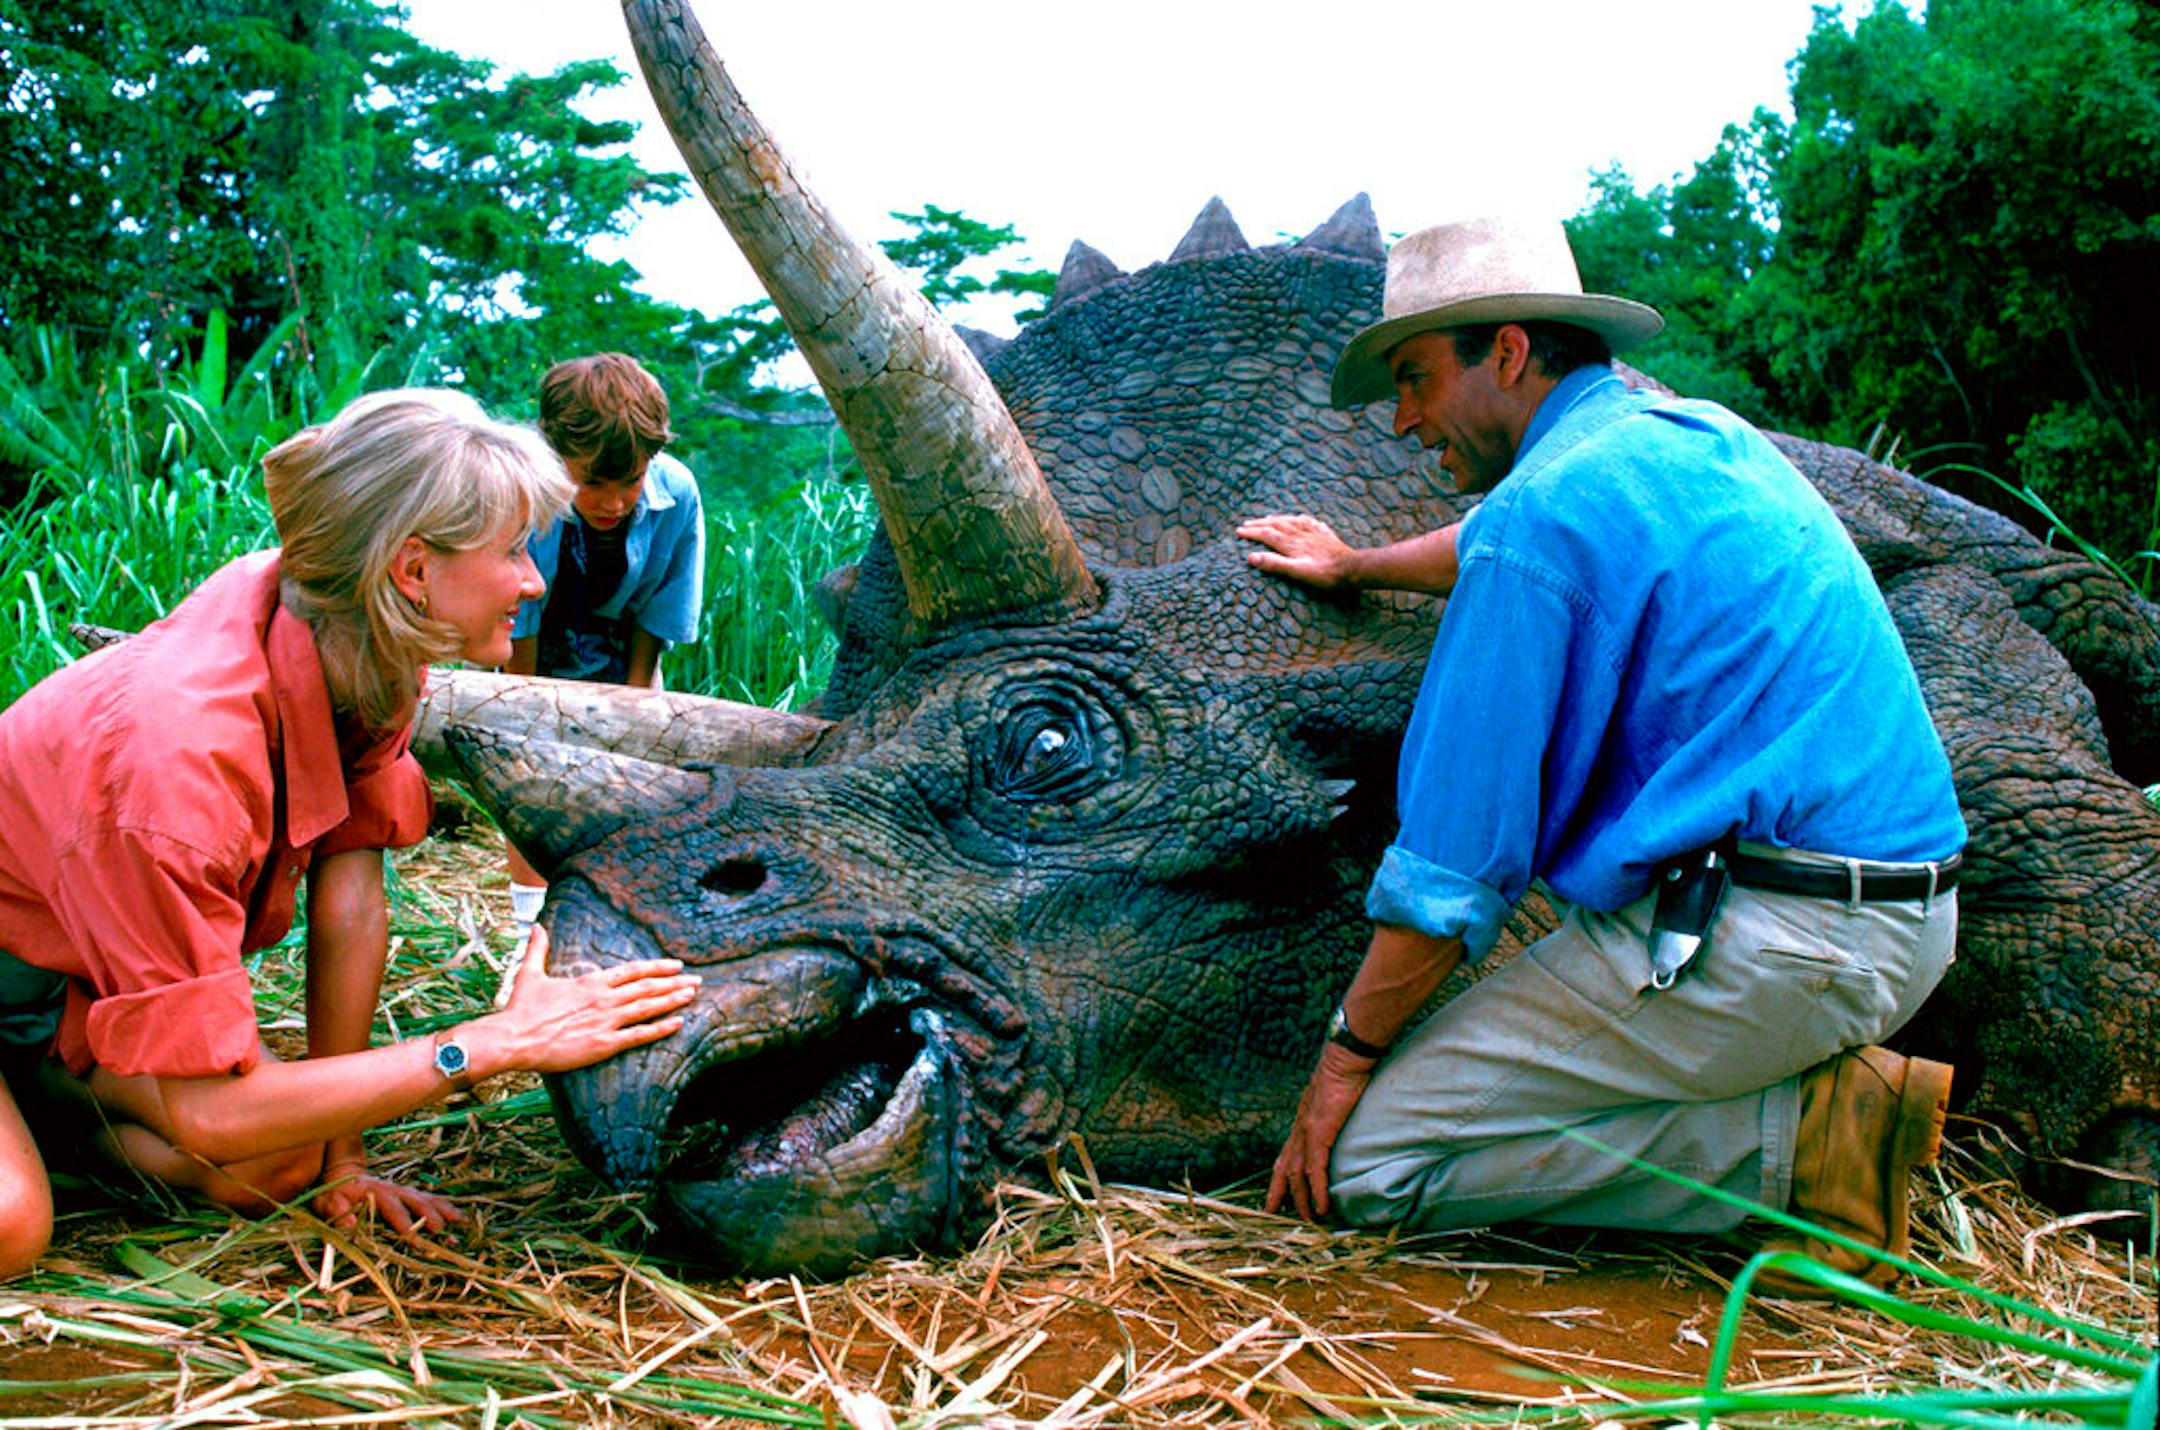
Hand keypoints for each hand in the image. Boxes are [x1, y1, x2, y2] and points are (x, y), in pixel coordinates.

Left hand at [314, 1161, 464, 1236]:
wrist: (342, 1176)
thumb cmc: (331, 1194)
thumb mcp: (325, 1201)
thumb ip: (335, 1209)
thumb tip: (350, 1221)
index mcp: (374, 1192)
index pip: (392, 1208)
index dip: (403, 1223)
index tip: (413, 1238)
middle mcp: (393, 1190)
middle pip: (416, 1201)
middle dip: (429, 1216)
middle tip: (441, 1232)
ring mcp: (403, 1191)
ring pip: (427, 1198)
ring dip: (443, 1210)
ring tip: (459, 1223)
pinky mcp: (408, 1195)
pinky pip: (430, 1199)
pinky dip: (446, 1207)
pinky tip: (460, 1217)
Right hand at [464, 926, 699, 1078]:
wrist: (513, 1038)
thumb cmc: (521, 1008)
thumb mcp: (530, 973)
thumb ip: (538, 948)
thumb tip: (536, 926)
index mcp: (590, 982)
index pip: (632, 971)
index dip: (656, 967)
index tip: (676, 965)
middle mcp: (603, 998)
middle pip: (647, 987)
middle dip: (674, 983)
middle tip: (697, 980)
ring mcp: (606, 1021)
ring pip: (648, 1007)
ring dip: (673, 1000)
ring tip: (693, 995)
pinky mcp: (603, 1044)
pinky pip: (639, 1035)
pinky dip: (660, 1028)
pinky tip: (678, 1023)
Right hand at [1237, 513, 1360, 589]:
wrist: (1353, 569)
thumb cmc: (1326, 575)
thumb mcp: (1298, 572)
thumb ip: (1275, 564)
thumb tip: (1251, 557)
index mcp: (1292, 544)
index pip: (1267, 534)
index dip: (1252, 533)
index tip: (1238, 531)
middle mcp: (1302, 534)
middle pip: (1277, 525)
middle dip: (1260, 524)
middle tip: (1246, 523)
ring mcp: (1314, 534)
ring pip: (1292, 521)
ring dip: (1278, 519)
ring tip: (1269, 517)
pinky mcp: (1326, 536)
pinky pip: (1310, 523)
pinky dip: (1301, 519)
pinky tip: (1301, 518)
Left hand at [1265, 1043, 1376, 1221]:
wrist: (1344, 1059)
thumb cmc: (1342, 1074)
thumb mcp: (1331, 1100)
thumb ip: (1329, 1115)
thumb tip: (1335, 1122)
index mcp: (1301, 1123)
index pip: (1283, 1156)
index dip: (1277, 1180)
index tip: (1273, 1199)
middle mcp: (1298, 1130)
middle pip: (1282, 1169)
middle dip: (1279, 1195)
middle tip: (1274, 1216)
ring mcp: (1306, 1132)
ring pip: (1297, 1174)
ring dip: (1301, 1200)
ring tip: (1307, 1220)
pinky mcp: (1319, 1133)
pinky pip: (1315, 1169)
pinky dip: (1317, 1191)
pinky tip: (1321, 1207)